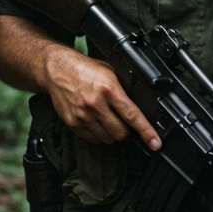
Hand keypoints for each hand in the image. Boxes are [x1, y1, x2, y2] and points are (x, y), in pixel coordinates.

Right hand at [45, 45, 161, 148]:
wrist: (57, 69)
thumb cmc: (84, 69)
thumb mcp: (109, 72)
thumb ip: (123, 88)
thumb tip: (142, 105)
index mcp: (109, 89)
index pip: (132, 115)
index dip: (147, 131)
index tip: (156, 143)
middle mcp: (96, 103)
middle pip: (121, 133)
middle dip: (126, 131)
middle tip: (123, 122)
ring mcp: (83, 115)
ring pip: (108, 138)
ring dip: (112, 134)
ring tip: (106, 119)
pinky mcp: (73, 122)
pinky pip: (93, 139)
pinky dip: (98, 135)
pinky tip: (95, 122)